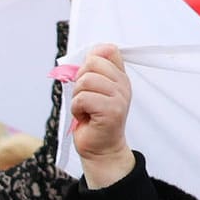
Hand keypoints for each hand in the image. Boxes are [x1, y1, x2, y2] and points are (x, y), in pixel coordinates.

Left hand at [70, 43, 134, 188]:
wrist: (100, 148)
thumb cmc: (92, 120)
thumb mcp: (92, 91)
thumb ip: (92, 71)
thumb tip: (92, 51)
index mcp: (119, 77)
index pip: (108, 51)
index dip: (91, 61)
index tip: (88, 79)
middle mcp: (123, 85)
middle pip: (92, 63)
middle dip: (79, 81)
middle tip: (85, 98)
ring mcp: (120, 97)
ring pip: (86, 81)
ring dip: (77, 97)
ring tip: (85, 109)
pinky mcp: (112, 110)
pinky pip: (83, 98)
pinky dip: (77, 109)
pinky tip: (85, 117)